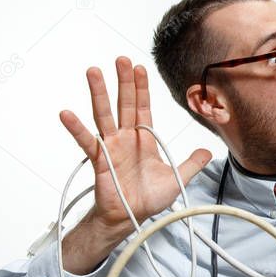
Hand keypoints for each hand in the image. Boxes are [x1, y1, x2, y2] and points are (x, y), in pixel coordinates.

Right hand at [59, 57, 212, 238]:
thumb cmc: (148, 198)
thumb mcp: (177, 178)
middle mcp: (126, 138)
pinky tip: (67, 114)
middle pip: (124, 103)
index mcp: (143, 139)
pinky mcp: (100, 159)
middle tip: (121, 59)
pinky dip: (76, 128)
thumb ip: (192, 163)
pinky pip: (87, 141)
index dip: (142, 88)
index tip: (140, 68)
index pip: (143, 107)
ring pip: (104, 114)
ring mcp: (111, 146)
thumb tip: (209, 151)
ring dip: (99, 93)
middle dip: (123, 81)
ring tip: (93, 72)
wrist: (132, 218)